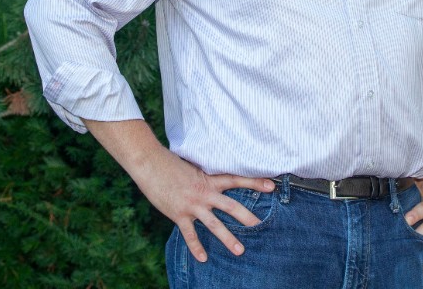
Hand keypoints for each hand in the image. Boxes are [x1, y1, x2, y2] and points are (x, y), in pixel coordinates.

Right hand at [84, 119, 274, 261]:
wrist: (150, 164)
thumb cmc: (170, 163)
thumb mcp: (192, 167)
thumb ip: (204, 176)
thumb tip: (213, 177)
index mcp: (209, 179)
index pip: (236, 180)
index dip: (254, 183)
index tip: (272, 186)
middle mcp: (204, 193)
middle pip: (230, 206)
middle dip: (246, 217)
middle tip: (261, 226)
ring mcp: (192, 205)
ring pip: (214, 224)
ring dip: (228, 238)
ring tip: (240, 250)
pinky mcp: (179, 214)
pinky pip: (190, 234)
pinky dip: (196, 247)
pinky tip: (203, 258)